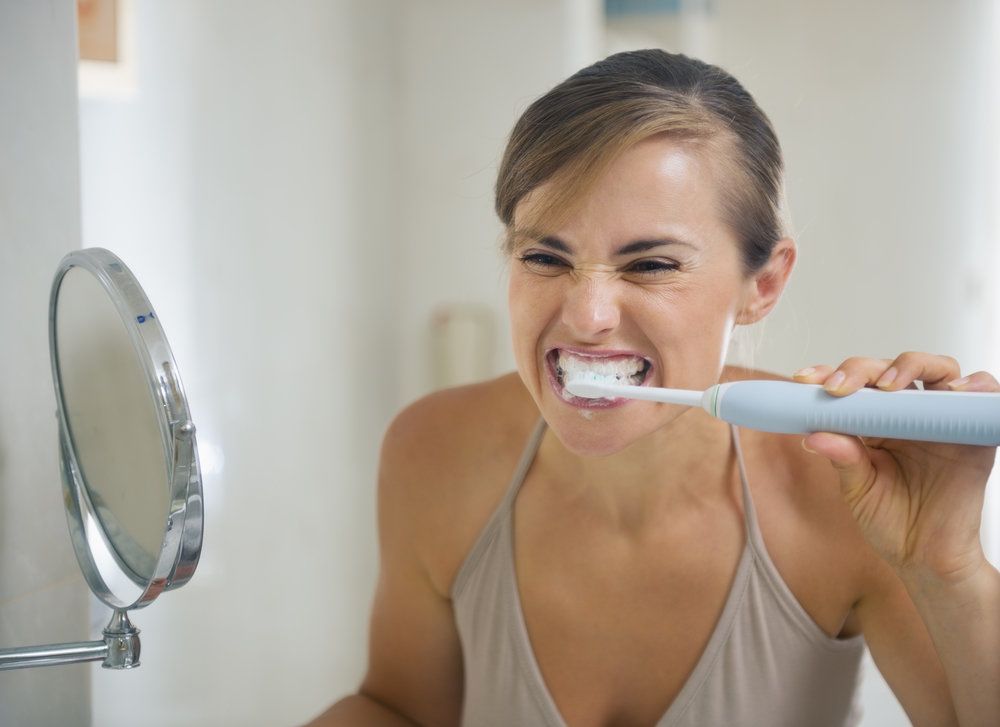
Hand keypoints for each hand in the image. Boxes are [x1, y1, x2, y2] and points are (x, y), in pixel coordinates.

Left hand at [793, 352, 997, 583]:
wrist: (925, 559)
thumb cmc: (889, 521)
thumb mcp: (857, 489)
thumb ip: (842, 459)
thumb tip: (813, 436)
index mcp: (875, 422)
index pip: (855, 384)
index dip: (830, 374)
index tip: (803, 380)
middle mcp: (909, 414)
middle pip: (892, 368)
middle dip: (861, 369)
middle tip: (839, 387)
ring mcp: (943, 420)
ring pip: (938, 369)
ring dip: (912, 366)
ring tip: (889, 386)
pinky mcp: (975, 435)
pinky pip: (984, 398)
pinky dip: (975, 385)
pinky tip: (954, 390)